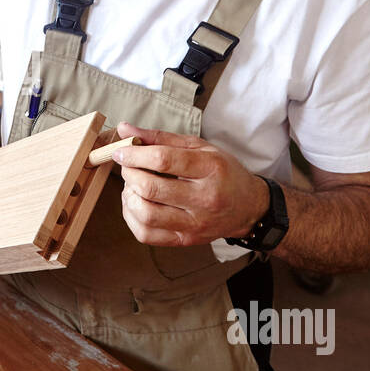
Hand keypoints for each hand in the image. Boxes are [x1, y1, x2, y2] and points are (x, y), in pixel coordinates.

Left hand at [111, 122, 267, 246]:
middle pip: (151, 188)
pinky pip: (147, 234)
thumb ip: (160, 137)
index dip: (135, 155)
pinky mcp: (186, 240)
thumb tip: (124, 130)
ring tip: (132, 186)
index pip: (163, 160)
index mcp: (211, 169)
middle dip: (130, 174)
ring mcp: (195, 224)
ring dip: (129, 197)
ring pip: (146, 214)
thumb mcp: (199, 147)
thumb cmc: (223, 173)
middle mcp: (205, 199)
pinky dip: (132, 218)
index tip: (121, 151)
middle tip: (128, 167)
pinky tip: (135, 204)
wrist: (248, 208)